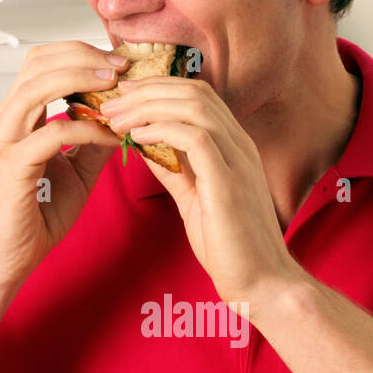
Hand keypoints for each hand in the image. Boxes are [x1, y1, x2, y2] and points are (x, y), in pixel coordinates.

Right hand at [0, 41, 126, 290]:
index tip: (117, 62)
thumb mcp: (75, 175)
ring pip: (38, 87)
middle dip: (83, 55)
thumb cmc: (35, 219)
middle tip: (122, 64)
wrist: (6, 261)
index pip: (40, 63)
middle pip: (37, 63)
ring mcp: (2, 142)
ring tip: (117, 84)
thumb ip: (92, 146)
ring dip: (82, 79)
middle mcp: (2, 122)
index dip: (78, 53)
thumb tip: (123, 121)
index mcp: (14, 118)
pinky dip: (87, 130)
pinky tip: (111, 136)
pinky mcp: (10, 166)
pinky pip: (53, 134)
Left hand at [98, 77, 299, 308]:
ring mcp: (238, 161)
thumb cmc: (231, 247)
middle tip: (110, 102)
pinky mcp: (229, 183)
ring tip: (117, 117)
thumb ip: (175, 170)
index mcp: (233, 147)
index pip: (198, 95)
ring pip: (194, 106)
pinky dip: (162, 130)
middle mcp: (239, 145)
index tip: (123, 97)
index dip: (158, 88)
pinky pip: (195, 138)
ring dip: (149, 106)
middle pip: (194, 91)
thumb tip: (146, 148)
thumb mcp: (194, 199)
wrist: (261, 284)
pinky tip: (137, 137)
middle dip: (146, 90)